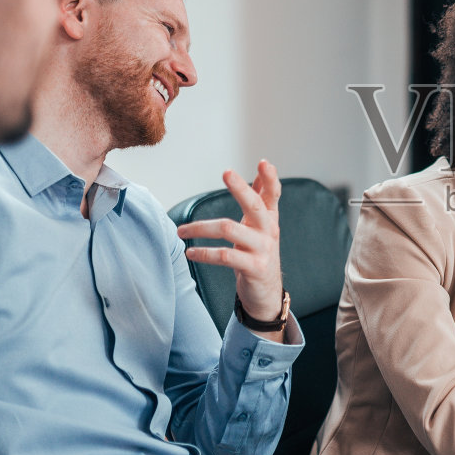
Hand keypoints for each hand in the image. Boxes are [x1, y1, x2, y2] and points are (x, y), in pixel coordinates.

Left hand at [176, 161, 284, 328]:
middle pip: (255, 206)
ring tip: (181, 231)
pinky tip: (190, 253)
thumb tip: (262, 168)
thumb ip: (261, 198)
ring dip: (200, 228)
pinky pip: (225, 256)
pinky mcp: (254, 268)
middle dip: (241, 188)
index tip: (262, 162)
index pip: (273, 194)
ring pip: (230, 229)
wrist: (267, 292)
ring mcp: (263, 250)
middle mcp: (269, 231)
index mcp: (270, 218)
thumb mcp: (262, 226)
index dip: (270, 178)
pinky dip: (204, 253)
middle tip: (227, 172)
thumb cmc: (258, 253)